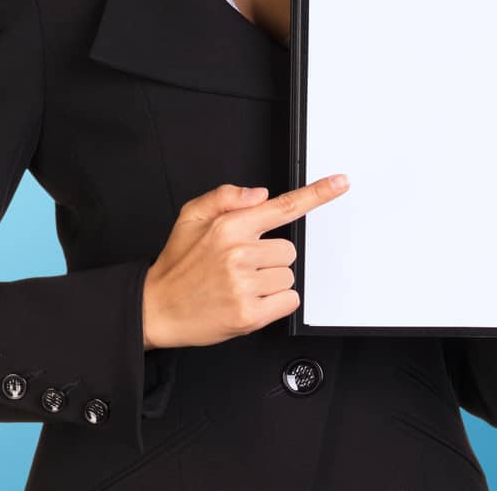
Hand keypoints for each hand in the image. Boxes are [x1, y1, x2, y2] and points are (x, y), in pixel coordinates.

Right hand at [141, 176, 350, 349]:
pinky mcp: (250, 313)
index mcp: (227, 227)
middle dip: (270, 258)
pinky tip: (247, 300)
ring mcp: (244, 285)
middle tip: (240, 267)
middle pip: (288, 250)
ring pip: (288, 276)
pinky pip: (288, 301)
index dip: (316, 195)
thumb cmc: (177, 264)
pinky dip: (274, 303)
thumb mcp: (190, 217)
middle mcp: (237, 253)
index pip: (281, 207)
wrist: (157, 307)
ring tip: (239, 285)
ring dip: (270, 282)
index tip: (340, 183)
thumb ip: (224, 197)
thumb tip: (260, 193)